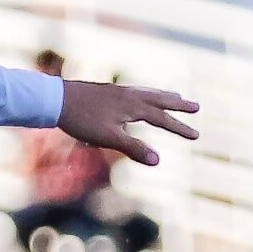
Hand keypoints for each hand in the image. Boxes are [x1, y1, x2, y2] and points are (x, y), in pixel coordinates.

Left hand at [59, 80, 199, 167]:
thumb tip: (157, 161)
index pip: (162, 118)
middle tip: (196, 106)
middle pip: (159, 100)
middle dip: (178, 105)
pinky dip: (146, 93)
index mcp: (133, 106)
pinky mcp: (107, 90)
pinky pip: (135, 90)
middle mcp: (129, 95)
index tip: (196, 135)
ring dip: (163, 96)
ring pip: (147, 92)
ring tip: (174, 97)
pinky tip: (140, 97)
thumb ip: (133, 148)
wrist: (56, 99)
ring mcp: (118, 90)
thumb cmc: (81, 120)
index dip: (179, 128)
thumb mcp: (109, 138)